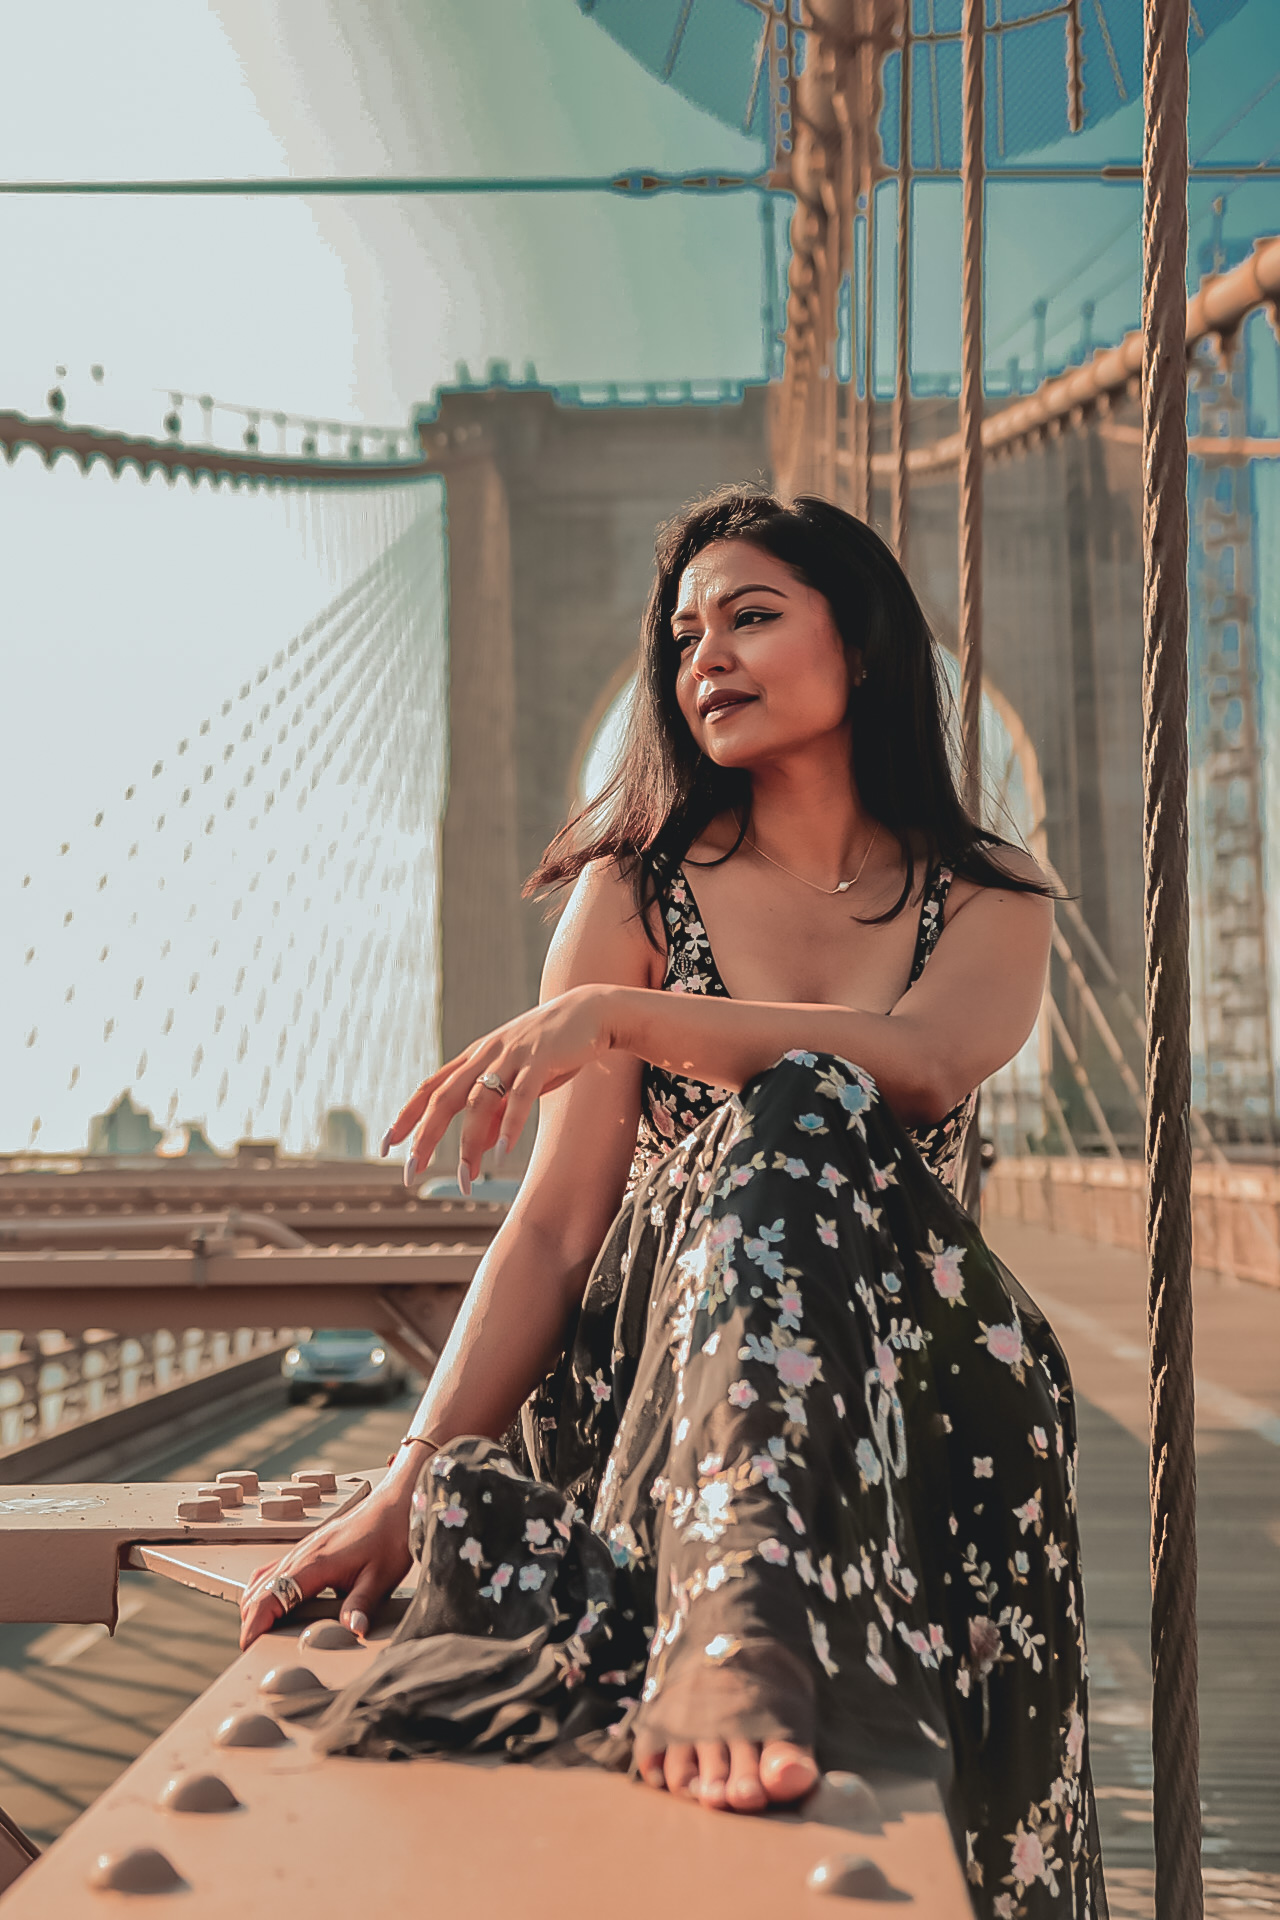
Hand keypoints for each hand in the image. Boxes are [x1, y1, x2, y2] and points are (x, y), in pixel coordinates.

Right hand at [238, 1473, 413, 1649]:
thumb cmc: (390, 1536)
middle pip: (259, 1590)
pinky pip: (273, 1568)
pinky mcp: (308, 1547)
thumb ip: (362, 1604)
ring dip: (255, 1605)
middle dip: (250, 1620)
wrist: (395, 1505)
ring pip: (263, 1578)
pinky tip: (273, 1602)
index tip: (249, 1646)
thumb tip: (351, 1630)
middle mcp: (302, 1553)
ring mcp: (303, 1548)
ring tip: (261, 1632)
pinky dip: (264, 1589)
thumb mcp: (381, 1577)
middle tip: (254, 1648)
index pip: (270, 1596)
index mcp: (314, 1562)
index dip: (254, 1624)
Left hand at [380, 984, 615, 1189]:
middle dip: (425, 1136)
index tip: (386, 1145)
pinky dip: (509, 1127)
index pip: (430, 1088)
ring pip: (479, 1102)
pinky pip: (520, 1096)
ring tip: (466, 1180)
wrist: (590, 1013)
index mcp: (475, 1058)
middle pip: (445, 1098)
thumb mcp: (516, 1083)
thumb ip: (494, 1114)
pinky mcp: (541, 1059)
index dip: (406, 1116)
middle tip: (412, 1171)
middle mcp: (486, 1055)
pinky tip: (500, 1155)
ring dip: (469, 1144)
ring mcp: (512, 1055)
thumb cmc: (550, 1051)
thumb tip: (476, 1154)